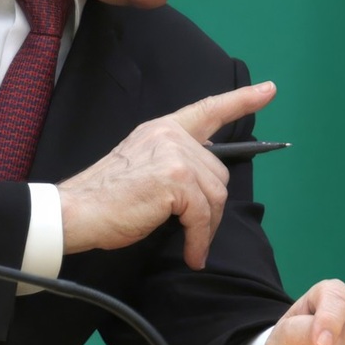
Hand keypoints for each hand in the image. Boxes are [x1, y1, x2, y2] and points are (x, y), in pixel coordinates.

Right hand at [58, 81, 275, 264]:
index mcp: (163, 128)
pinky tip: (192, 254)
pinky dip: (200, 239)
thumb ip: (174, 159)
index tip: (268, 90)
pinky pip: (203, 215)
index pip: (208, 109)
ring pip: (215, 195)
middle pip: (218, 172)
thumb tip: (206, 178)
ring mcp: (175, 155)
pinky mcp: (175, 180)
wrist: (76, 210)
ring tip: (191, 244)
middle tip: (194, 231)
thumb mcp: (143, 164)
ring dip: (206, 227)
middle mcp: (171, 135)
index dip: (242, 99)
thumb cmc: (106, 197)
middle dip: (210, 207)